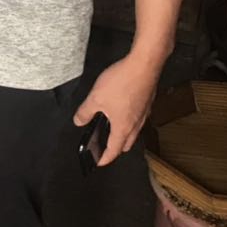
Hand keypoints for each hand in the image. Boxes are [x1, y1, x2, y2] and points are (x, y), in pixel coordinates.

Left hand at [72, 52, 161, 166]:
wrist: (144, 64)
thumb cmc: (121, 83)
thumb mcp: (95, 98)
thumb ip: (85, 112)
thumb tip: (79, 122)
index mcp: (123, 128)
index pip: (114, 151)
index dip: (104, 158)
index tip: (98, 162)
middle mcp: (136, 124)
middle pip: (126, 143)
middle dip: (116, 148)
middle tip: (104, 145)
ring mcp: (144, 113)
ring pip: (134, 131)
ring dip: (123, 134)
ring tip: (111, 127)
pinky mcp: (147, 102)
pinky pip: (138, 118)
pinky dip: (129, 120)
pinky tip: (122, 109)